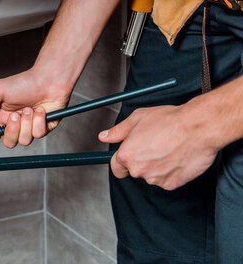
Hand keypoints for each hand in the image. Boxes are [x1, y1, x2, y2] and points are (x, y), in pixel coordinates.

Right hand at [0, 68, 71, 158]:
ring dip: (27, 123)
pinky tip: (41, 110)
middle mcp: (15, 124)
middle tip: (16, 115)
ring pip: (24, 141)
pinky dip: (39, 121)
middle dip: (12, 130)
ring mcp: (29, 127)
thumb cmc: (24, 82)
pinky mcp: (43, 128)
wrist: (48, 79)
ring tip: (30, 108)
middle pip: (9, 142)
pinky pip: (38, 135)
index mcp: (1, 117)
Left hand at [98, 105, 218, 189]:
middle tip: (155, 145)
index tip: (130, 156)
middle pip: (135, 170)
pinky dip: (171, 171)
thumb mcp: (138, 118)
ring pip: (151, 175)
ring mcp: (155, 179)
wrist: (198, 128)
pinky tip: (177, 157)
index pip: (116, 167)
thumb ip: (118, 131)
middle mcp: (138, 170)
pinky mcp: (172, 184)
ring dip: (157, 166)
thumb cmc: (169, 120)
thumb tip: (104, 136)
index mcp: (126, 155)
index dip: (122, 161)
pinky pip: (167, 179)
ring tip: (169, 148)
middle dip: (142, 160)